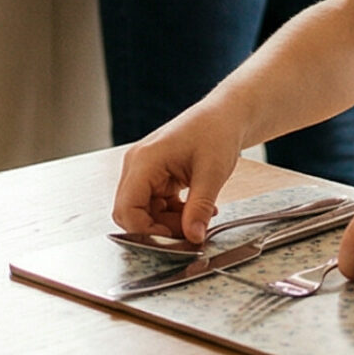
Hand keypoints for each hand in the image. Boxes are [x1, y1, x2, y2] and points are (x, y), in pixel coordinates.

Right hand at [112, 103, 245, 242]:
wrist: (225, 114)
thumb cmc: (217, 132)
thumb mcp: (212, 173)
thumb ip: (198, 208)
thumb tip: (192, 238)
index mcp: (144, 161)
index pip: (127, 208)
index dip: (145, 231)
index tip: (172, 240)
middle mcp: (137, 165)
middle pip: (131, 212)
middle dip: (157, 228)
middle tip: (188, 232)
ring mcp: (144, 170)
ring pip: (144, 211)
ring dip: (169, 222)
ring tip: (200, 218)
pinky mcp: (155, 175)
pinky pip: (155, 204)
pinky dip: (173, 213)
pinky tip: (197, 210)